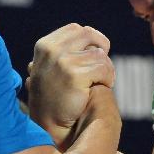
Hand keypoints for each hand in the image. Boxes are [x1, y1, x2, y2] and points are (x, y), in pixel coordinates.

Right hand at [26, 23, 114, 146]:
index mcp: (45, 45)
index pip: (77, 29)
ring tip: (99, 83)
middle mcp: (52, 50)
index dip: (91, 40)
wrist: (48, 125)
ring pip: (100, 55)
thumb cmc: (53, 98)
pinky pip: (104, 69)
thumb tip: (93, 36)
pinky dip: (108, 79)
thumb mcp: (51, 67)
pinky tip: (100, 88)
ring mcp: (62, 62)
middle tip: (101, 68)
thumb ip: (66, 50)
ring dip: (106, 69)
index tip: (94, 55)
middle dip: (101, 49)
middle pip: (90, 35)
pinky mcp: (74, 75)